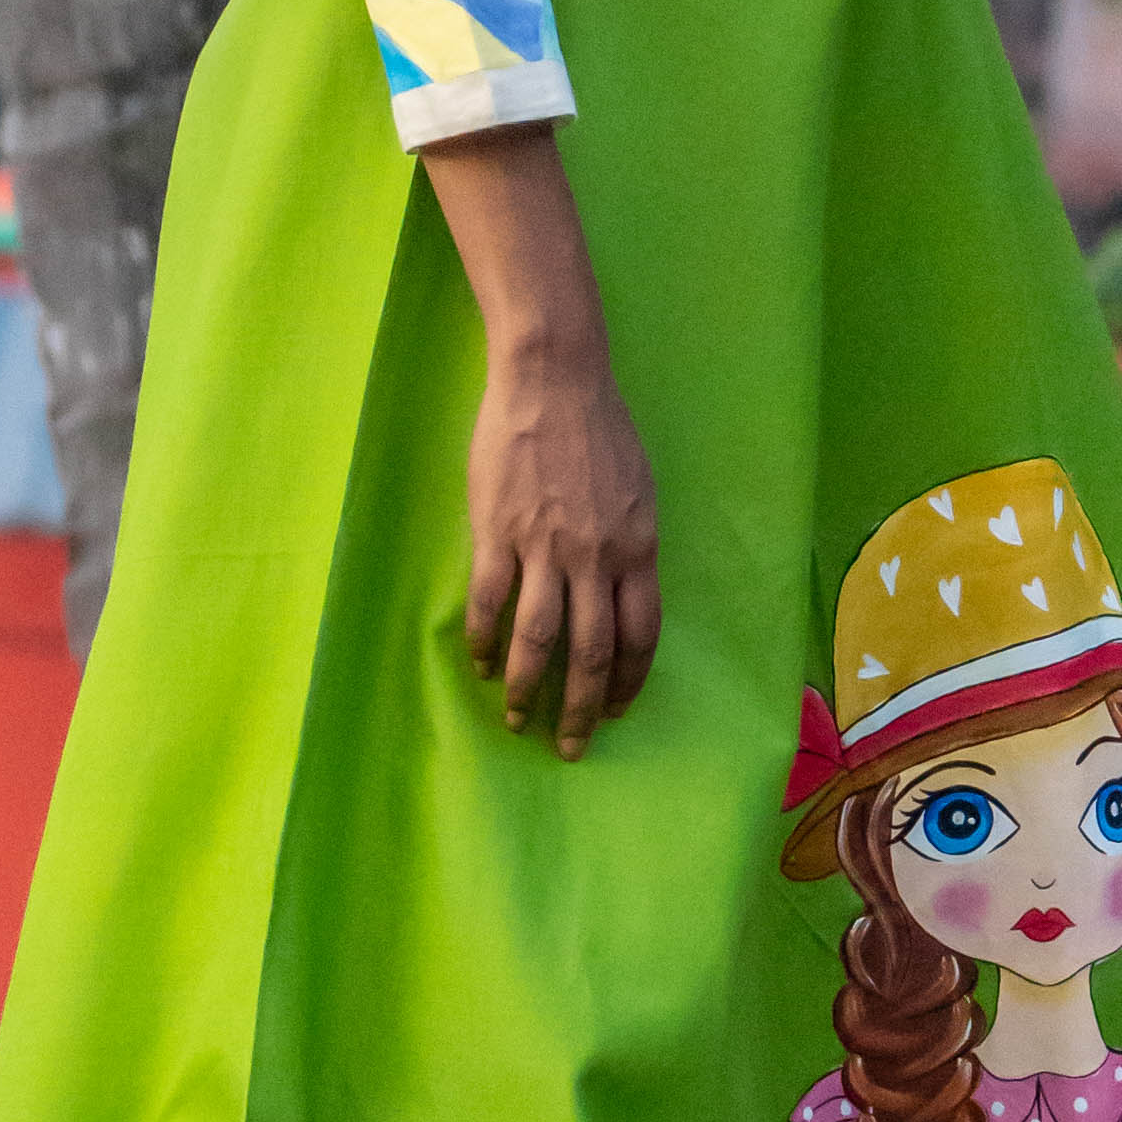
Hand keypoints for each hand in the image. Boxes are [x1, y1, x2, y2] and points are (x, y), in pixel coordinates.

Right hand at [422, 120, 662, 759]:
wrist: (553, 376)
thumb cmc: (598, 427)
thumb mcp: (637, 489)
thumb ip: (630, 543)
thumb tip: (620, 591)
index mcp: (637, 546)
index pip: (639, 634)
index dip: (627, 680)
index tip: (615, 708)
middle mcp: (597, 556)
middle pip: (591, 652)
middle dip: (581, 708)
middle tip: (570, 745)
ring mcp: (546, 547)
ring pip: (539, 639)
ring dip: (530, 689)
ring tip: (518, 721)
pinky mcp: (499, 532)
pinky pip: (490, 603)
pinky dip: (485, 641)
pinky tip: (482, 664)